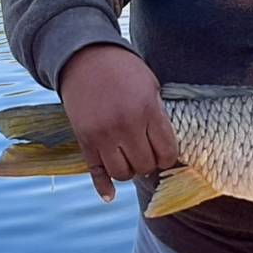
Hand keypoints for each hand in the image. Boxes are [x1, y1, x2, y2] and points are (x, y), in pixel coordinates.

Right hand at [57, 44, 178, 202]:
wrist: (85, 57)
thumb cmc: (124, 70)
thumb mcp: (151, 86)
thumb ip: (159, 116)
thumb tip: (167, 148)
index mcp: (148, 111)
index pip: (167, 152)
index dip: (169, 156)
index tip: (165, 152)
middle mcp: (125, 126)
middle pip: (145, 166)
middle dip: (150, 163)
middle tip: (147, 153)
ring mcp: (102, 135)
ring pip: (122, 174)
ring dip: (129, 171)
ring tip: (131, 159)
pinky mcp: (84, 140)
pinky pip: (95, 172)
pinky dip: (103, 186)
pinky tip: (110, 195)